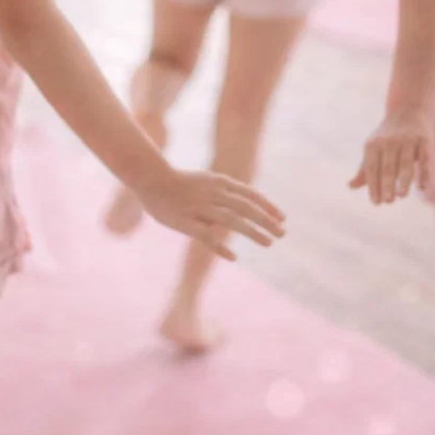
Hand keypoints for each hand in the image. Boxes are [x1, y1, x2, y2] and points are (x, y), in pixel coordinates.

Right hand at [136, 164, 284, 259]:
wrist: (150, 177)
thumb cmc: (178, 181)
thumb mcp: (206, 181)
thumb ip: (222, 195)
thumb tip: (240, 212)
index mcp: (220, 182)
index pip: (251, 194)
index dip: (268, 206)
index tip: (283, 218)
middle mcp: (214, 193)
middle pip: (247, 208)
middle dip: (267, 220)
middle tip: (283, 233)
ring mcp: (200, 207)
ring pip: (233, 221)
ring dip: (253, 232)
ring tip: (269, 243)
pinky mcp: (186, 221)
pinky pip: (206, 236)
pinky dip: (220, 246)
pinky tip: (234, 256)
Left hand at [349, 107, 430, 204]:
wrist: (408, 110)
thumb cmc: (387, 137)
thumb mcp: (373, 149)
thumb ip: (364, 169)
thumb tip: (350, 186)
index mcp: (373, 144)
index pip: (372, 168)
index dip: (373, 185)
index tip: (376, 202)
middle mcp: (389, 141)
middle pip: (388, 167)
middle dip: (387, 185)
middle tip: (388, 202)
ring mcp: (407, 140)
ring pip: (406, 163)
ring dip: (403, 181)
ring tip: (401, 196)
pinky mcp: (424, 139)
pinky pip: (424, 159)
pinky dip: (424, 173)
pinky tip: (422, 187)